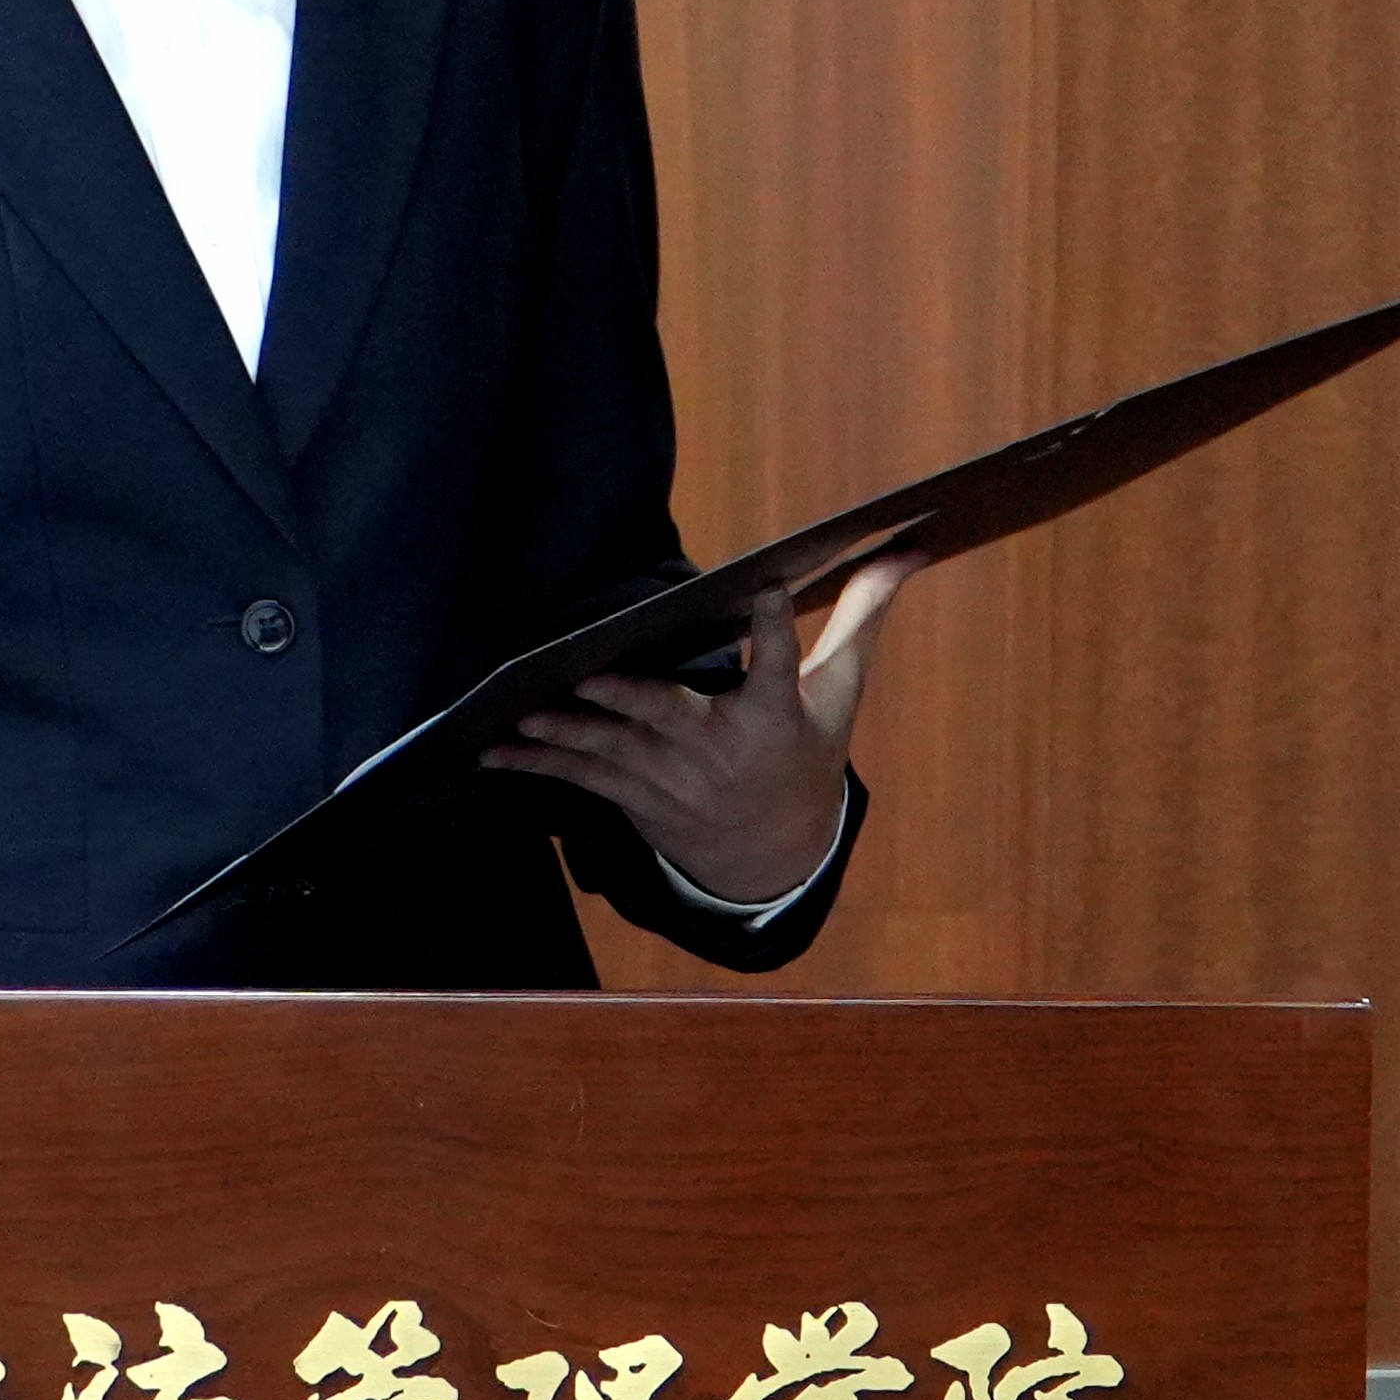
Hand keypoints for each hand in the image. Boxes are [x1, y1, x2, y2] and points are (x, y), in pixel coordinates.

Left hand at [486, 554, 916, 908]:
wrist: (773, 852)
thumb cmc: (804, 752)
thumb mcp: (838, 692)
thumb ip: (860, 618)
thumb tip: (904, 548)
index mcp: (775, 721)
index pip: (779, 666)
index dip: (774, 628)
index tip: (766, 587)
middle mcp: (720, 753)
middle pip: (673, 717)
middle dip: (632, 699)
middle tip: (593, 672)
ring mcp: (672, 781)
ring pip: (614, 750)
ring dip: (567, 731)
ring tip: (525, 709)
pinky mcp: (635, 797)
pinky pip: (582, 779)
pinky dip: (538, 764)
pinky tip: (495, 750)